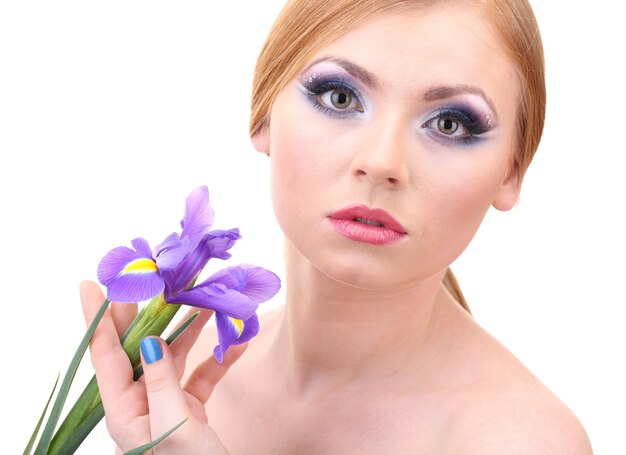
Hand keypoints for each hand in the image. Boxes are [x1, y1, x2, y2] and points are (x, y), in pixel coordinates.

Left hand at [80, 280, 242, 453]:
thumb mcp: (173, 426)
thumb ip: (161, 380)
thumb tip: (149, 341)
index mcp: (123, 410)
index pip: (105, 353)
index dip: (98, 317)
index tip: (91, 283)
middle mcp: (140, 402)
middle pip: (138, 346)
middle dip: (146, 311)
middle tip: (149, 276)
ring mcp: (166, 403)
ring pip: (174, 355)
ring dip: (192, 329)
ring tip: (206, 299)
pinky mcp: (191, 408)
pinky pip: (203, 374)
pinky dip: (220, 358)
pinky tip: (238, 343)